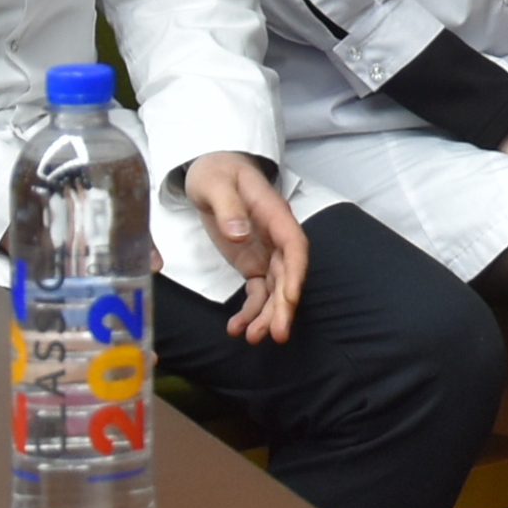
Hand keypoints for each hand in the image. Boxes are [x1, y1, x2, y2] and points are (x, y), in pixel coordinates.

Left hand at [180, 154, 309, 344]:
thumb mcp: (216, 184)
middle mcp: (276, 236)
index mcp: (274, 214)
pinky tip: (236, 328)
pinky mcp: (252, 262)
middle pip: (287, 274)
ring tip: (252, 337)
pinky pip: (257, 291)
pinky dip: (250, 311)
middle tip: (276, 334)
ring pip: (274, 288)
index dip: (295, 273)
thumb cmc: (217, 171)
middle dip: (284, 305)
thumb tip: (241, 234)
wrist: (211, 170)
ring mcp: (265, 251)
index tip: (290, 298)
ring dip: (267, 314)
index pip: (294, 246)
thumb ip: (228, 207)